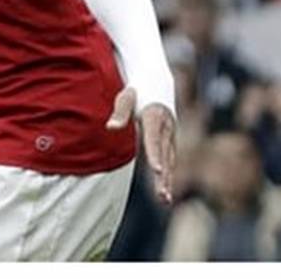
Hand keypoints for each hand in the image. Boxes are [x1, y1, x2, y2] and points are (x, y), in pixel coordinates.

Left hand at [107, 86, 175, 204]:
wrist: (156, 81)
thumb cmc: (135, 91)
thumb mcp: (125, 97)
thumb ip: (120, 113)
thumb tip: (110, 128)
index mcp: (155, 116)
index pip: (155, 139)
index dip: (155, 155)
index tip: (157, 170)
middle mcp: (166, 128)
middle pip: (165, 155)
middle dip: (163, 176)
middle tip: (162, 195)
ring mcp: (170, 135)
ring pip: (169, 160)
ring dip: (167, 180)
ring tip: (164, 199)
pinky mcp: (169, 140)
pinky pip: (169, 159)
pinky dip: (168, 174)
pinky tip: (164, 190)